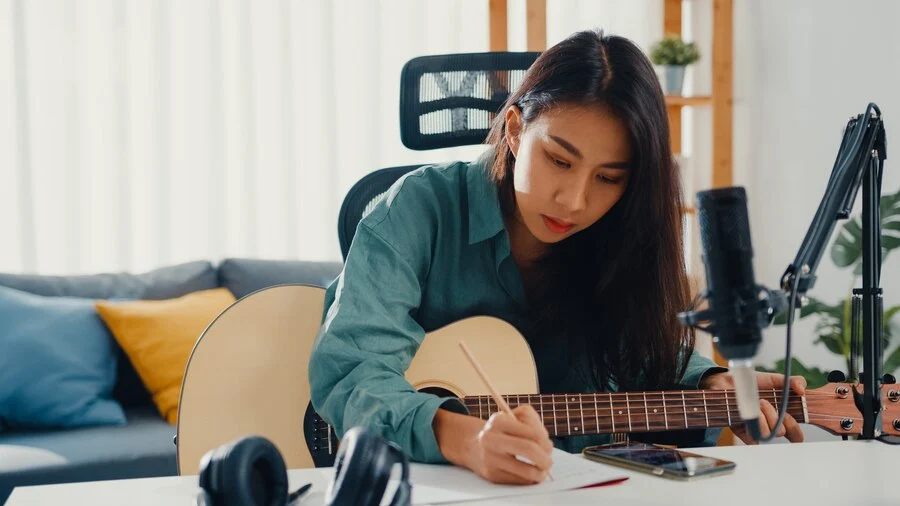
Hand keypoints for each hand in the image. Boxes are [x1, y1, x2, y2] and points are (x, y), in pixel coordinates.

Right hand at [435, 404, 552, 484]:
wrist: (473, 445)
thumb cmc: (502, 431)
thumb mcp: (514, 416)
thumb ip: (533, 422)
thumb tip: (546, 445)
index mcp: (498, 421)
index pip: (531, 433)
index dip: (546, 442)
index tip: (548, 446)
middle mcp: (491, 438)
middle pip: (528, 449)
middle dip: (545, 458)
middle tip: (548, 461)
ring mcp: (490, 458)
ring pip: (526, 471)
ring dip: (540, 472)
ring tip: (542, 469)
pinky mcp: (491, 474)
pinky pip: (518, 481)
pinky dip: (528, 479)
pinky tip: (527, 473)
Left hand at [699, 371, 806, 443]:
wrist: (729, 381)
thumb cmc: (753, 383)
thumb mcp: (775, 379)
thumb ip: (793, 382)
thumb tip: (802, 390)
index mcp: (782, 416)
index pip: (795, 435)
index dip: (795, 429)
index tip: (789, 414)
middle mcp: (770, 425)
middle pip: (783, 433)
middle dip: (778, 417)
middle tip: (766, 402)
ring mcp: (757, 429)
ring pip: (768, 434)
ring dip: (765, 417)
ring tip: (757, 403)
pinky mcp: (743, 431)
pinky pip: (753, 439)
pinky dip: (753, 427)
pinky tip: (749, 415)